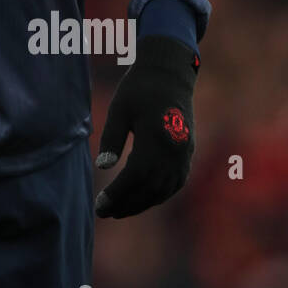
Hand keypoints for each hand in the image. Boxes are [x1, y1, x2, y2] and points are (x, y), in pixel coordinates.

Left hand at [95, 35, 198, 218]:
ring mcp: (185, 154)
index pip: (137, 175)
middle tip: (103, 212)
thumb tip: (103, 167)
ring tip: (118, 211)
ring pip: (164, 189)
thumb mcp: (119, 108)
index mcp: (157, 137)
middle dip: (127, 204)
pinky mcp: (188, 154)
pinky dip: (158, 195)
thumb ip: (112, 138)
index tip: (100, 203)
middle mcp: (175, 150)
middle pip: (151, 188)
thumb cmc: (139, 89)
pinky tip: (140, 200)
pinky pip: (174, 183)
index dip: (118, 193)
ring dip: (141, 203)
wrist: (170, 74)